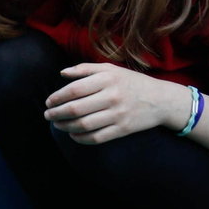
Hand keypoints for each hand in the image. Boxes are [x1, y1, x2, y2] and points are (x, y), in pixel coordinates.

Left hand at [44, 63, 184, 144]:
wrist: (161, 100)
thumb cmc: (131, 82)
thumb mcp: (111, 69)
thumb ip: (85, 69)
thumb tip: (62, 73)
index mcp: (107, 79)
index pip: (74, 90)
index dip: (57, 97)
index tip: (48, 102)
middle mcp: (112, 97)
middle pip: (76, 109)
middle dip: (57, 114)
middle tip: (47, 115)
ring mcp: (118, 114)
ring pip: (84, 125)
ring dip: (66, 126)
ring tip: (57, 124)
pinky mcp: (123, 129)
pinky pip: (97, 137)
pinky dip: (81, 138)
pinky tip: (73, 134)